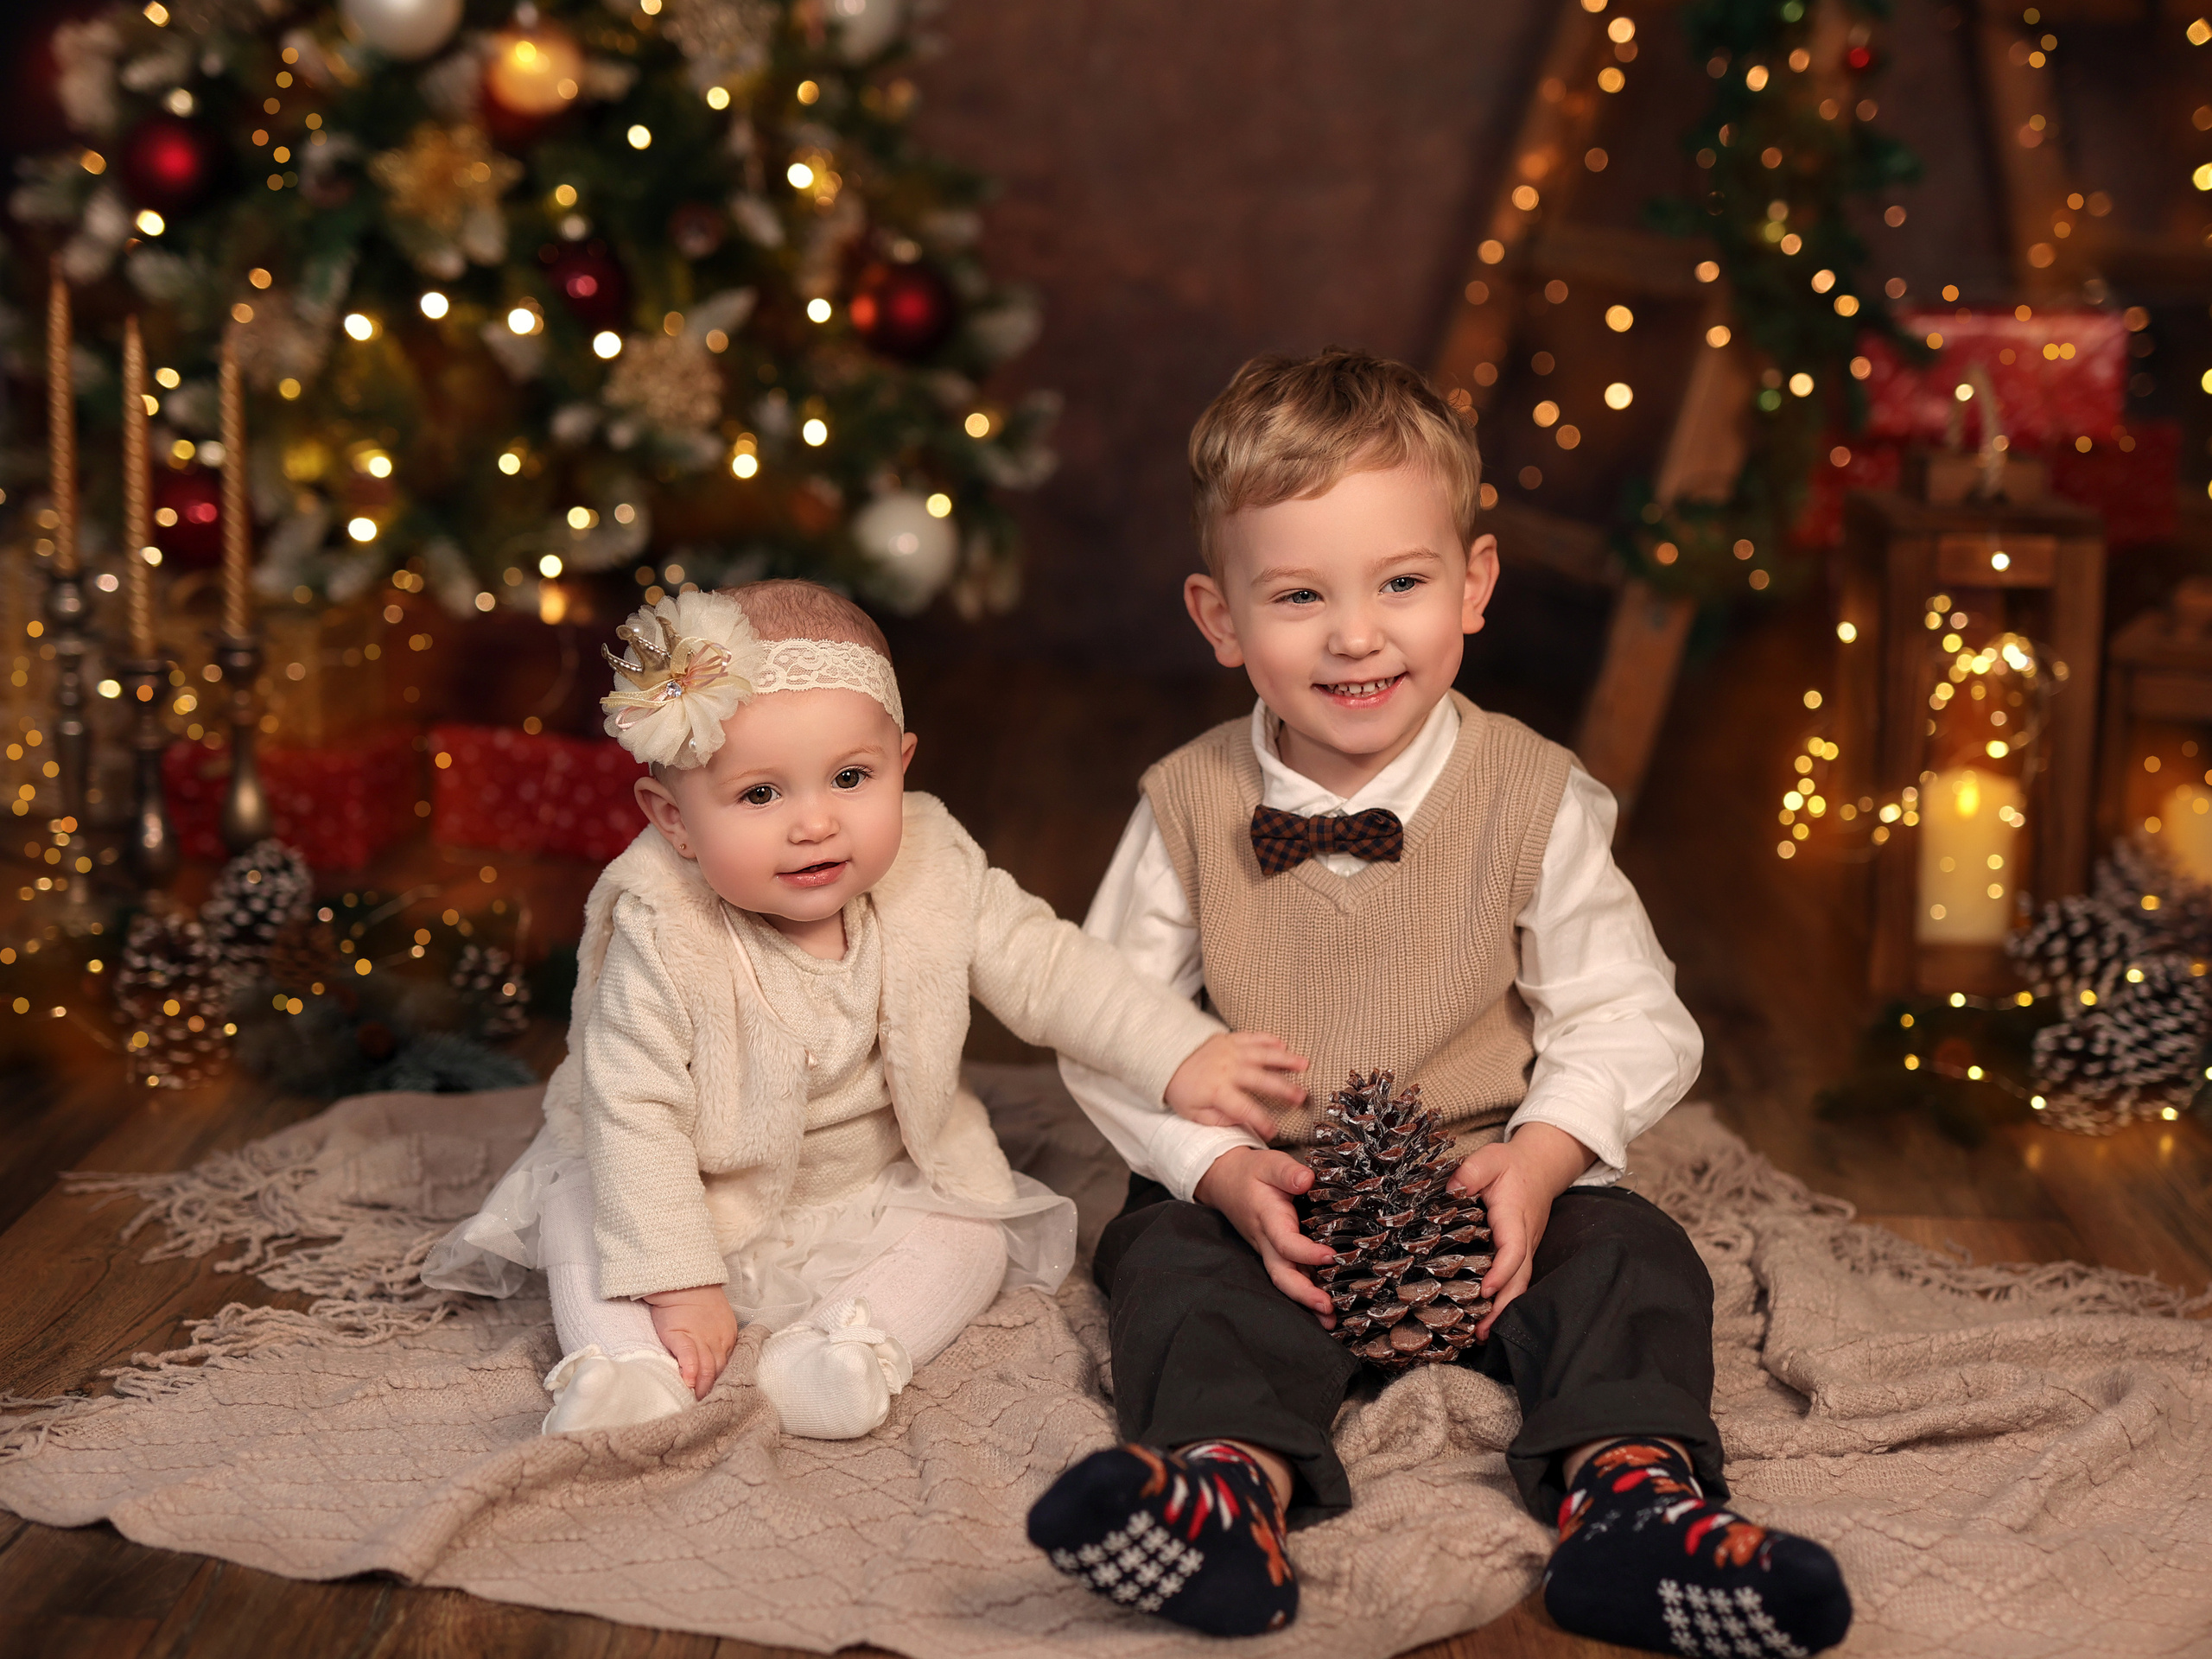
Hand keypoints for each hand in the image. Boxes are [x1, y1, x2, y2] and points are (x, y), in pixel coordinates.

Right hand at [641, 1284, 738, 1397]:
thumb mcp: (717, 1323)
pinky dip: (690, 1370)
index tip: (720, 1399)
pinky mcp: (680, 1335)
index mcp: (729, 1338)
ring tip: (698, 1403)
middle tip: (709, 1409)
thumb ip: (719, 1343)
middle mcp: (719, 1340)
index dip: (724, 1384)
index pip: (729, 1367)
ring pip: (706, 1367)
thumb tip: (716, 1367)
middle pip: (719, 1371)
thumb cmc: (698, 1304)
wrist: (682, 1283)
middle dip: (715, 1391)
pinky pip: (688, 1355)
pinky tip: (688, 1382)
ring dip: (703, 1387)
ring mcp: (700, 1338)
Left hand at [1163, 1032, 1309, 1139]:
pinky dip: (1268, 1039)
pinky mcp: (1229, 1039)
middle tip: (1302, 1096)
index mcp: (1218, 1091)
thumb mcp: (1194, 1114)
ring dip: (1284, 1059)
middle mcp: (1227, 1069)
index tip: (1274, 1132)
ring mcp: (1230, 1051)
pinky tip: (1282, 1043)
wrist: (1165, 1059)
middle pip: (1260, 1079)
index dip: (1261, 1121)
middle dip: (1283, 1088)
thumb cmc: (1182, 1089)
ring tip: (1304, 1064)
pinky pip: (1252, 1037)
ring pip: (1262, 1054)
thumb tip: (1240, 1121)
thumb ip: (1218, 1120)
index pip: (1244, 1109)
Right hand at [1194, 1146, 1337, 1322]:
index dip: (1307, 1253)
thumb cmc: (1252, 1173)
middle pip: (1282, 1275)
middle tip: (1329, 1309)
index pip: (1286, 1243)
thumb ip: (1287, 1171)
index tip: (1332, 1256)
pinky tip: (1325, 1309)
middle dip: (1304, 1295)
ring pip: (1286, 1282)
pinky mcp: (1276, 1255)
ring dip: (1306, 1303)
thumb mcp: (1269, 1163)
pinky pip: (1290, 1276)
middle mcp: (1267, 1242)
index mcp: (1268, 1219)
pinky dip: (1306, 1294)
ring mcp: (1270, 1251)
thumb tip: (1306, 1179)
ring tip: (1331, 1321)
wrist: (1226, 1182)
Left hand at [1445, 1123, 1593, 1340]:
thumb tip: (1451, 1191)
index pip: (1513, 1249)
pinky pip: (1515, 1279)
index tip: (1484, 1289)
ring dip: (1503, 1309)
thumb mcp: (1489, 1158)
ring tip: (1482, 1334)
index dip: (1501, 1271)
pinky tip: (1487, 1316)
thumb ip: (1470, 1172)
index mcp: (1514, 1217)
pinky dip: (1503, 1299)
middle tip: (1481, 1331)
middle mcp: (1524, 1238)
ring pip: (1519, 1283)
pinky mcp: (1521, 1253)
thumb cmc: (1511, 1165)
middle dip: (1502, 1306)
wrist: (1540, 1167)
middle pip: (1519, 1278)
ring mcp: (1525, 1248)